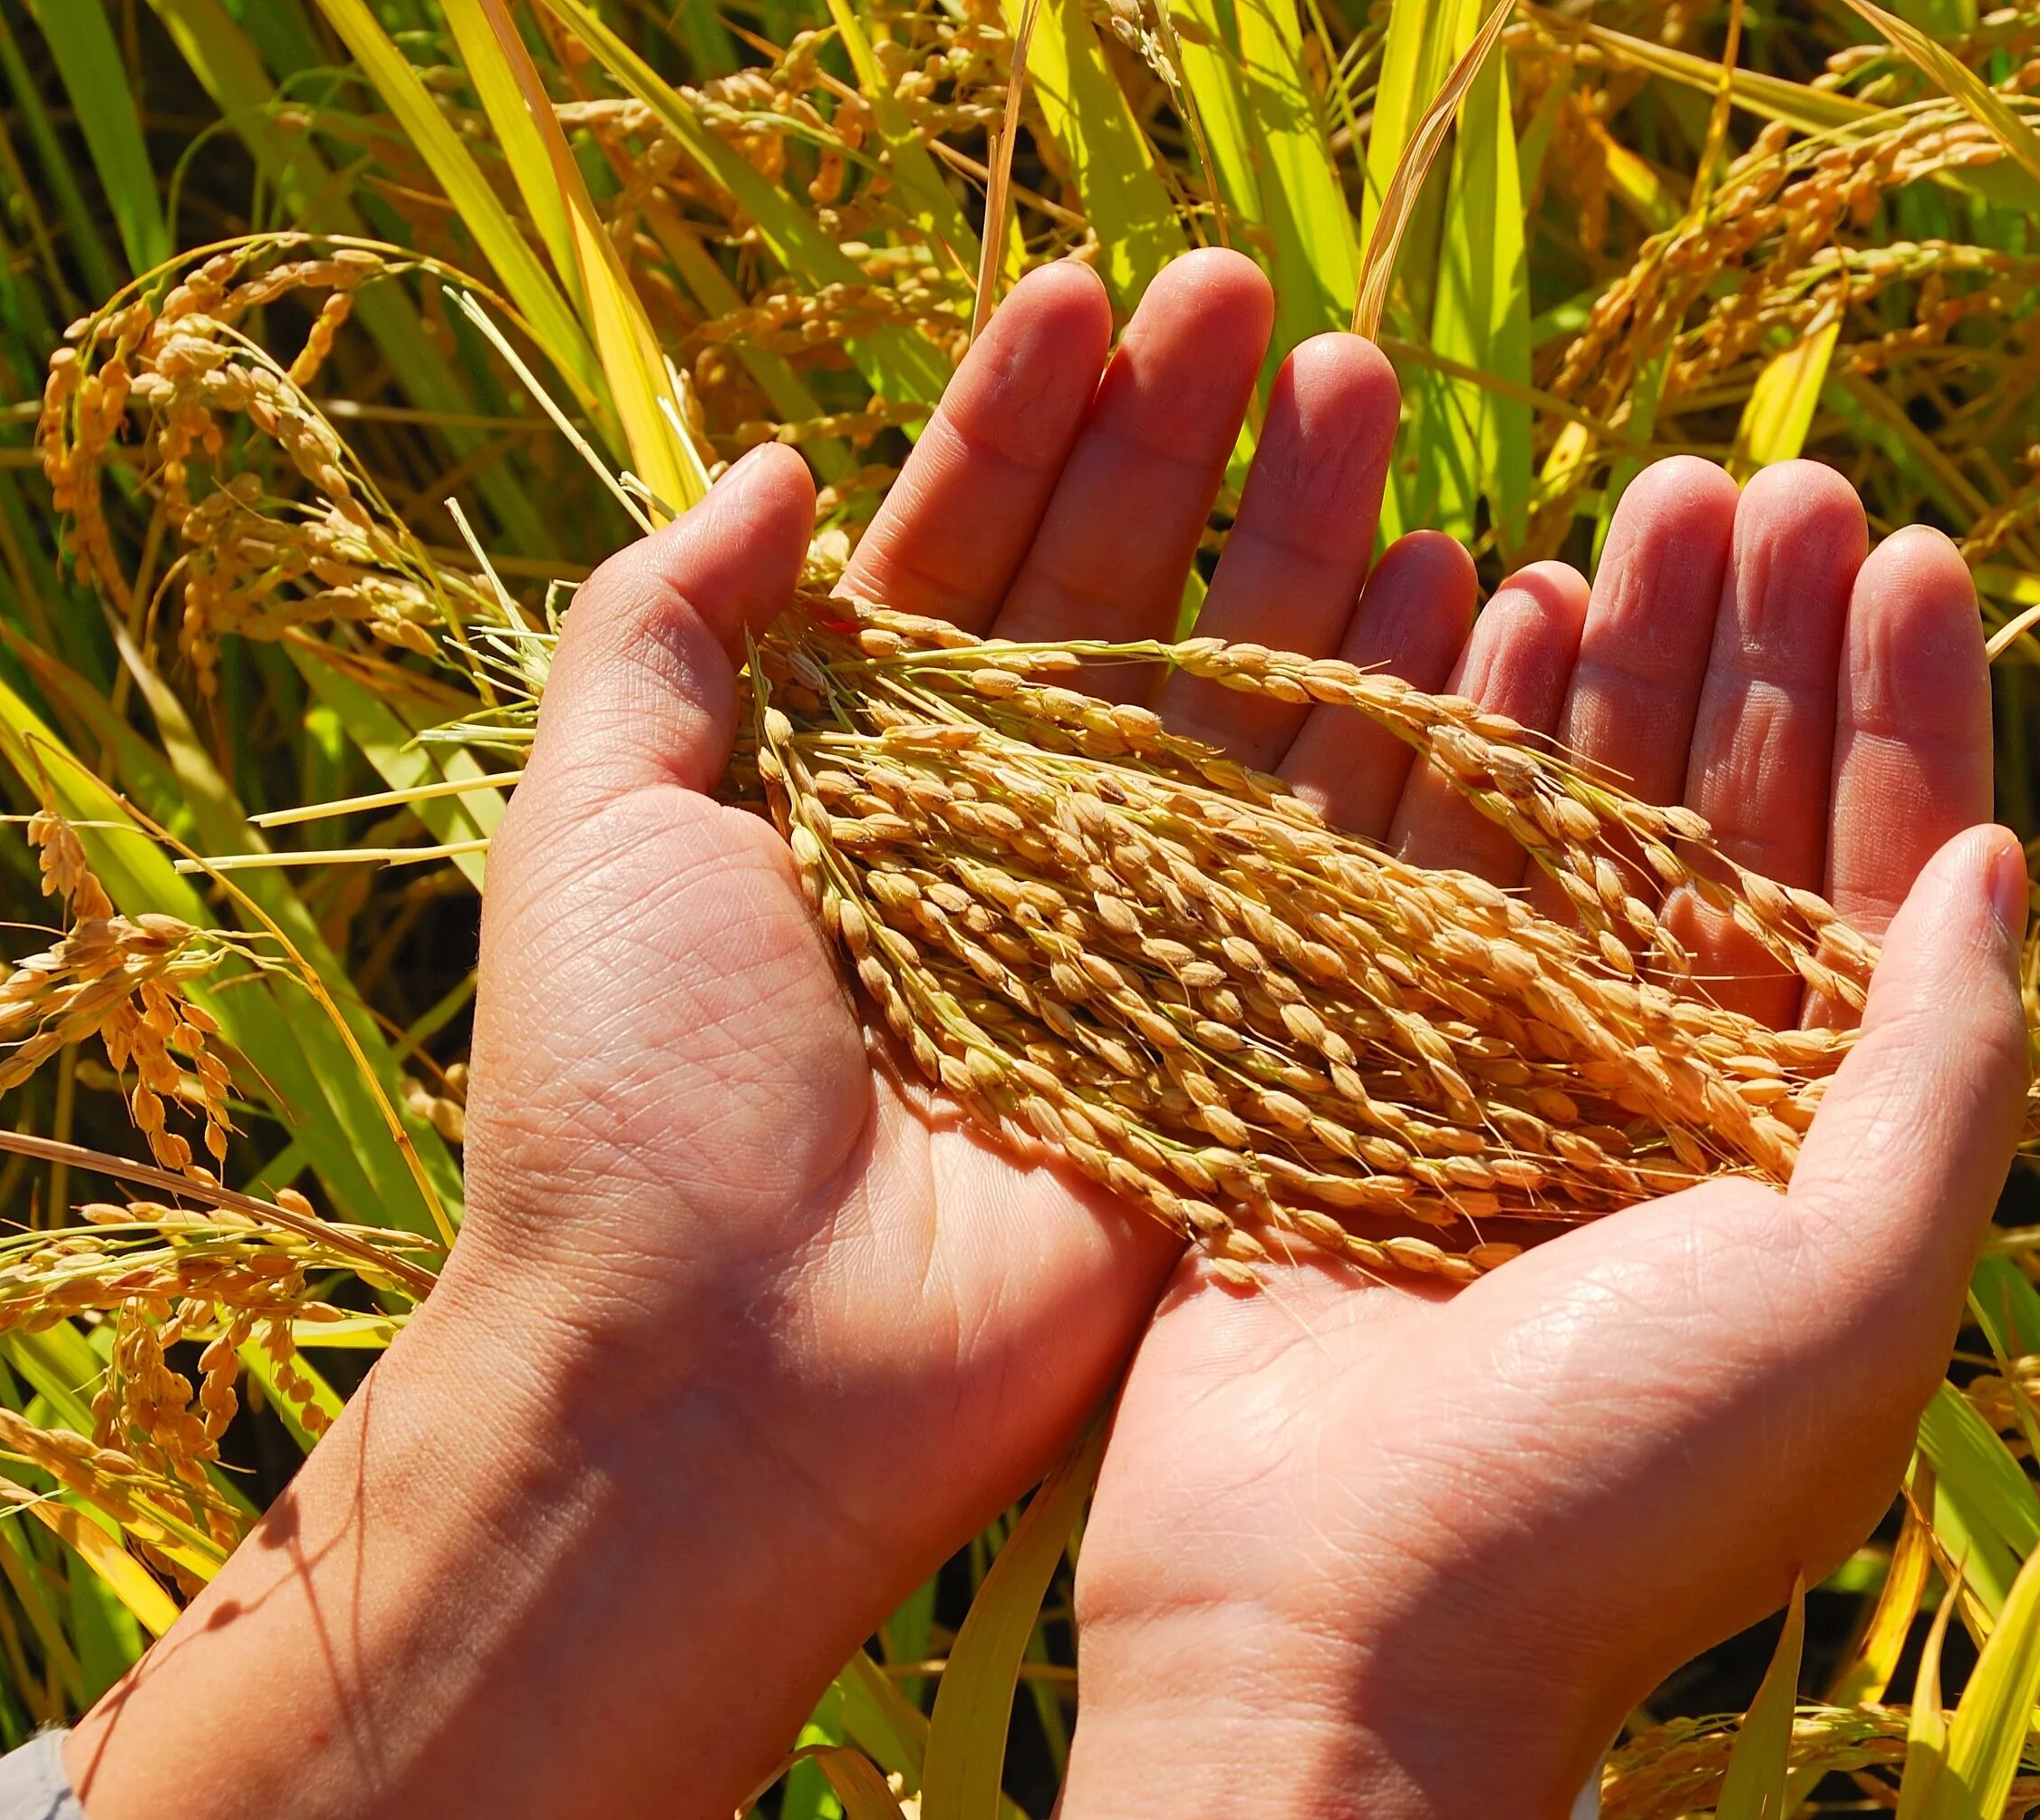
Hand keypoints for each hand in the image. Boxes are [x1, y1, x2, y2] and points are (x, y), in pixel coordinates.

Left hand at [65, 249, 1357, 1818]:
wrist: (726, 1383)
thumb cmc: (630, 1103)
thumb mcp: (591, 825)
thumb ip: (659, 629)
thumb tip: (766, 459)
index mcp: (858, 778)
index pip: (958, 557)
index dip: (1020, 422)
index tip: (1087, 292)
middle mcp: (1010, 838)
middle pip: (1119, 604)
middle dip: (1188, 446)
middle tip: (1259, 303)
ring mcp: (1134, 933)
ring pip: (1239, 699)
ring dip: (1307, 542)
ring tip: (1366, 389)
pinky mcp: (1239, 1032)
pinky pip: (1334, 850)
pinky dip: (1395, 721)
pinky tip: (1448, 585)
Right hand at [1059, 442, 2025, 1813]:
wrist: (1321, 1628)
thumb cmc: (1611, 1491)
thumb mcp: (1846, 1297)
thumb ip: (1941, 1081)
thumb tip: (2003, 866)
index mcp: (1805, 1145)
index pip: (1876, 884)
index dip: (1898, 713)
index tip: (1903, 543)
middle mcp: (1661, 1088)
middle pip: (1725, 818)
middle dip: (1759, 649)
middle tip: (1774, 478)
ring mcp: (1498, 1064)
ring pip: (1573, 816)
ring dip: (1616, 660)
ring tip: (1646, 501)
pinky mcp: (1348, 1054)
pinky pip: (1405, 855)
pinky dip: (1445, 734)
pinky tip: (1480, 605)